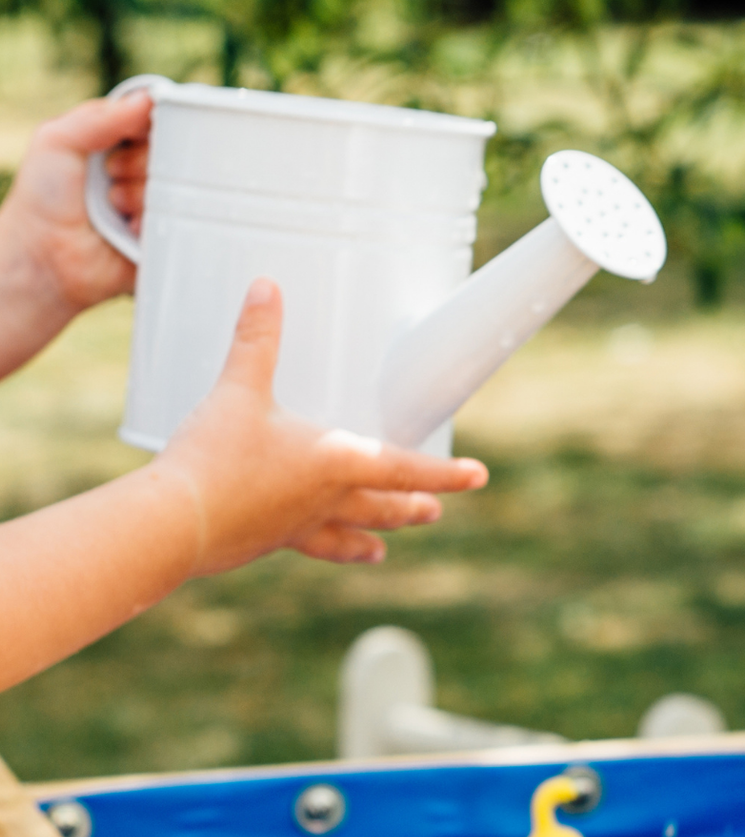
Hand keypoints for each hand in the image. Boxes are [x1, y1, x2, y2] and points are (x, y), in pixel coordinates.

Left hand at [0, 89, 151, 376]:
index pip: (156, 121)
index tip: (135, 136)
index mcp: (118, 143)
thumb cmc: (42, 199)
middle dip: (138, 163)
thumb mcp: (57, 141)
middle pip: (171, 152)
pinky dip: (155, 222)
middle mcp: (141, 170)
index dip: (151, 126)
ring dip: (142, 195)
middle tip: (110, 176)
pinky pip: (182, 220)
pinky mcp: (165, 234)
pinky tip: (130, 229)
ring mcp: (155, 203)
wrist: (44, 258)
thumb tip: (148, 99)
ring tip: (114, 208)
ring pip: (177, 185)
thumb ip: (99, 117)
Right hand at [150, 278, 487, 571]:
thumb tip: (267, 287)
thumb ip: (256, 337)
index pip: (407, 468)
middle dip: (413, 505)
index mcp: (337, 461)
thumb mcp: (239, 389)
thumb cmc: (215, 457)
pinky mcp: (268, 542)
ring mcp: (299, 527)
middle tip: (436, 509)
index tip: (479, 477)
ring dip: (376, 533)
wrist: (173, 525)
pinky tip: (321, 547)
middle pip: (385, 505)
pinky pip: (309, 545)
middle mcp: (328, 499)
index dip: (446, 472)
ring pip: (353, 531)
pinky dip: (328, 548)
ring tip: (388, 545)